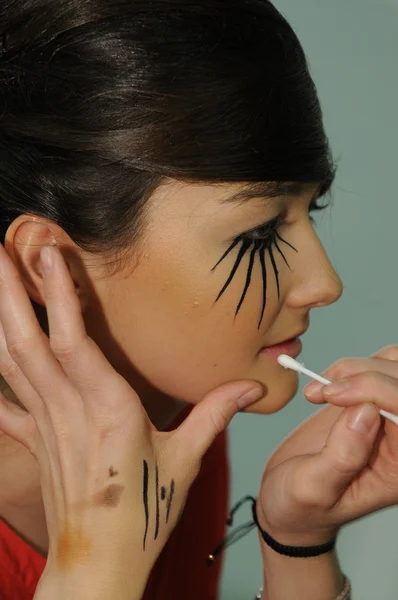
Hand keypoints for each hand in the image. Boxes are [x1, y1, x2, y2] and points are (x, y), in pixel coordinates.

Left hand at [0, 243, 261, 597]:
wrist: (101, 561)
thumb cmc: (145, 513)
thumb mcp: (186, 460)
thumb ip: (215, 414)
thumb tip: (252, 387)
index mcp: (109, 410)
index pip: (76, 343)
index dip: (60, 297)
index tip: (48, 255)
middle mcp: (69, 410)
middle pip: (29, 345)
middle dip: (10, 295)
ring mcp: (45, 424)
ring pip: (12, 364)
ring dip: (0, 319)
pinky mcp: (34, 440)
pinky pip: (3, 401)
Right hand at [255, 348, 397, 546]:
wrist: (286, 501)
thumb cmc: (301, 507)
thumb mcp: (314, 489)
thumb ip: (343, 455)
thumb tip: (366, 412)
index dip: (377, 391)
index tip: (333, 394)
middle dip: (365, 376)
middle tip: (322, 391)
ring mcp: (387, 419)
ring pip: (393, 367)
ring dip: (357, 369)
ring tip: (321, 390)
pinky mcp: (370, 402)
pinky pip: (377, 366)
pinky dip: (350, 367)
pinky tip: (325, 385)